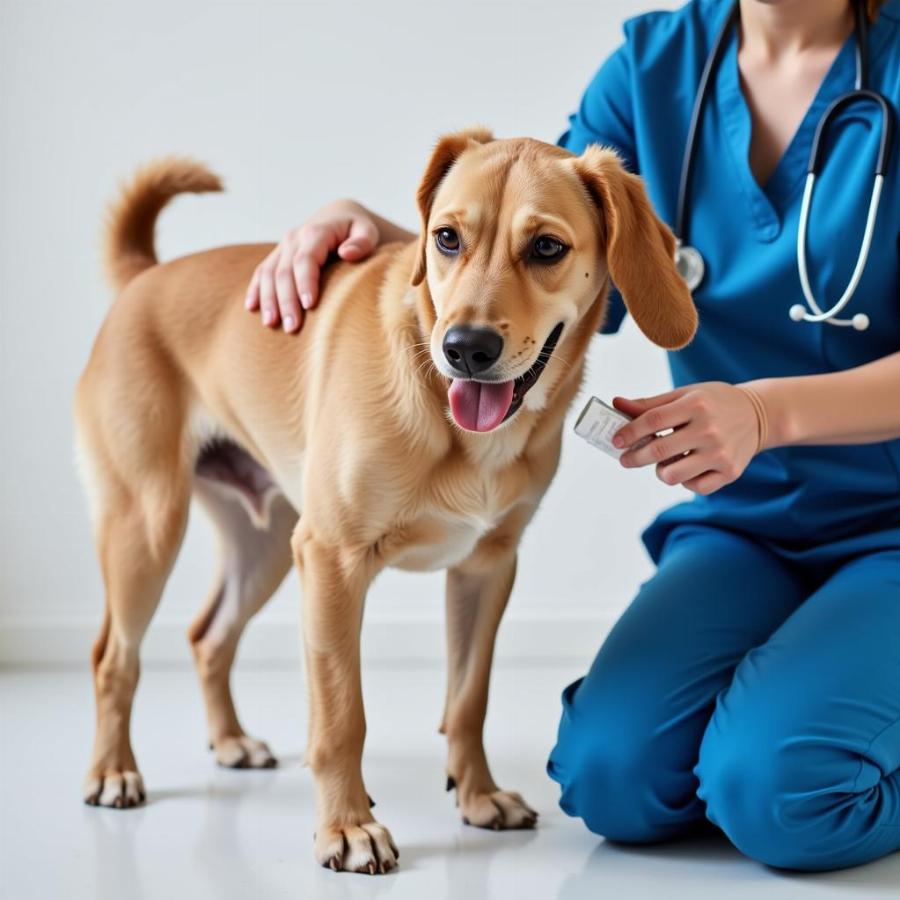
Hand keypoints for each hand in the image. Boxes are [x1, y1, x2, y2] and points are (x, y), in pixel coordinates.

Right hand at [244, 199, 378, 332]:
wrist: (338, 217)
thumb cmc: (356, 230)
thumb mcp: (368, 231)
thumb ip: (362, 242)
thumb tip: (347, 253)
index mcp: (316, 232)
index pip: (306, 259)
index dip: (305, 282)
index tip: (309, 305)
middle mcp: (294, 238)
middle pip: (285, 272)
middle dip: (286, 301)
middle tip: (292, 328)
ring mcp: (283, 247)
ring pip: (269, 274)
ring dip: (268, 300)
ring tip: (270, 324)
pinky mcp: (277, 256)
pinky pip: (261, 272)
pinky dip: (255, 290)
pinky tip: (251, 308)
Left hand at [611, 383, 761, 494]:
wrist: (759, 414)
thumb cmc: (713, 403)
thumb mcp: (685, 394)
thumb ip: (650, 403)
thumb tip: (616, 403)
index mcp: (696, 405)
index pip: (653, 420)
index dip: (629, 432)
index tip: (615, 441)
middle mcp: (709, 430)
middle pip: (659, 451)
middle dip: (634, 457)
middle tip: (625, 459)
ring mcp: (721, 454)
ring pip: (673, 475)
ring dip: (660, 471)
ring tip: (663, 462)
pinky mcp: (730, 473)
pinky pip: (694, 487)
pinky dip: (684, 481)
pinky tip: (686, 467)